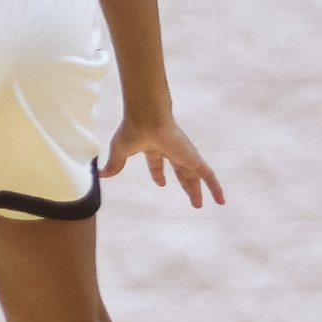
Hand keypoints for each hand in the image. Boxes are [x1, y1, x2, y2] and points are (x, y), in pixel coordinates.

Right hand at [104, 116, 225, 208]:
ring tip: (201, 204)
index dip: (158, 175)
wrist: (147, 117)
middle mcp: (171, 151)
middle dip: (184, 185)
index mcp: (153, 148)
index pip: (157, 164)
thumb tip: (100, 174)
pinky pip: (208, 175)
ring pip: (194, 176)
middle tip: (189, 197)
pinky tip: (221, 200)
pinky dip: (215, 188)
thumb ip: (115, 164)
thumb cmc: (131, 130)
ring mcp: (184, 155)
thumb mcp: (120, 151)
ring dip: (198, 190)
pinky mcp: (192, 158)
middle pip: (180, 172)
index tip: (161, 183)